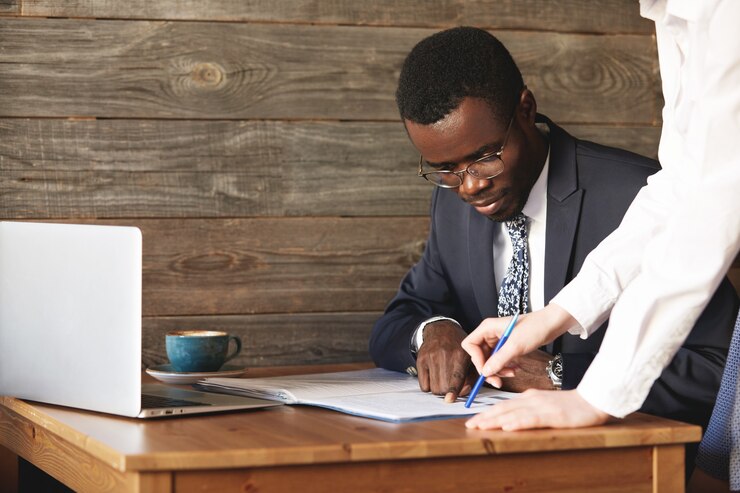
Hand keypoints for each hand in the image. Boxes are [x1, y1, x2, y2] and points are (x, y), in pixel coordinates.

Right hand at [416, 321, 476, 402]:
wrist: (441, 330)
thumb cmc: (458, 348)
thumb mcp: (470, 358)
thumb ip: (471, 377)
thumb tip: (463, 393)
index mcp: (460, 354)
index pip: (456, 376)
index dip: (453, 390)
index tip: (450, 399)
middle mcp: (444, 354)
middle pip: (443, 386)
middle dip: (448, 392)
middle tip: (451, 387)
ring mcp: (430, 357)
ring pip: (433, 388)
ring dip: (439, 390)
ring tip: (443, 381)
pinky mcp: (420, 360)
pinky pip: (423, 385)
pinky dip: (429, 386)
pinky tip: (434, 378)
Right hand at [461, 304, 577, 387]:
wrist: (551, 324)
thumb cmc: (534, 327)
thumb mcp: (515, 345)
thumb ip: (499, 359)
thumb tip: (486, 372)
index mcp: (487, 328)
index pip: (470, 345)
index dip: (476, 359)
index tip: (486, 370)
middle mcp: (490, 334)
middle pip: (479, 355)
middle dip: (489, 368)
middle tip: (497, 380)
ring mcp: (498, 340)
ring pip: (490, 360)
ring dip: (499, 370)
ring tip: (511, 373)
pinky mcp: (506, 346)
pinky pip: (499, 360)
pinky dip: (505, 367)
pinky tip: (515, 369)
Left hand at [465, 389, 609, 430]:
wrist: (593, 401)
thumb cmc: (570, 405)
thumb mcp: (545, 405)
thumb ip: (529, 409)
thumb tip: (511, 419)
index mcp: (529, 397)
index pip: (504, 405)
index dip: (487, 413)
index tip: (473, 420)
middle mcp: (532, 399)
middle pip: (504, 408)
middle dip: (485, 417)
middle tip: (469, 424)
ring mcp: (542, 407)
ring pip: (514, 413)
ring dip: (496, 420)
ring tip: (481, 426)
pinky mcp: (553, 415)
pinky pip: (532, 419)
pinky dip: (518, 423)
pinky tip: (508, 427)